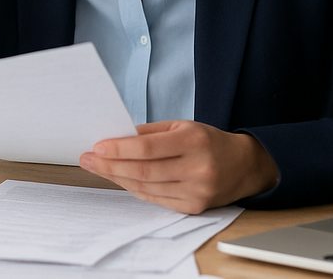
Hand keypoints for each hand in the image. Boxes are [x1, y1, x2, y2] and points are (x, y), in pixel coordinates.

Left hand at [79, 121, 279, 213]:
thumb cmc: (209, 141)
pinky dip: (136, 189)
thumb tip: (116, 137)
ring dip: (119, 178)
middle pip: (143, 170)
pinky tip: (122, 180)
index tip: (97, 147)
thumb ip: (150, 132)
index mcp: (194, 141)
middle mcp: (197, 168)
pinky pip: (156, 199)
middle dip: (111, 166)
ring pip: (147, 187)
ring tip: (99, 168)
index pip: (147, 148)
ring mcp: (196, 191)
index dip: (119, 149)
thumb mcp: (183, 126)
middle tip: (88, 159)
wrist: (244, 165)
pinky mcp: (194, 207)